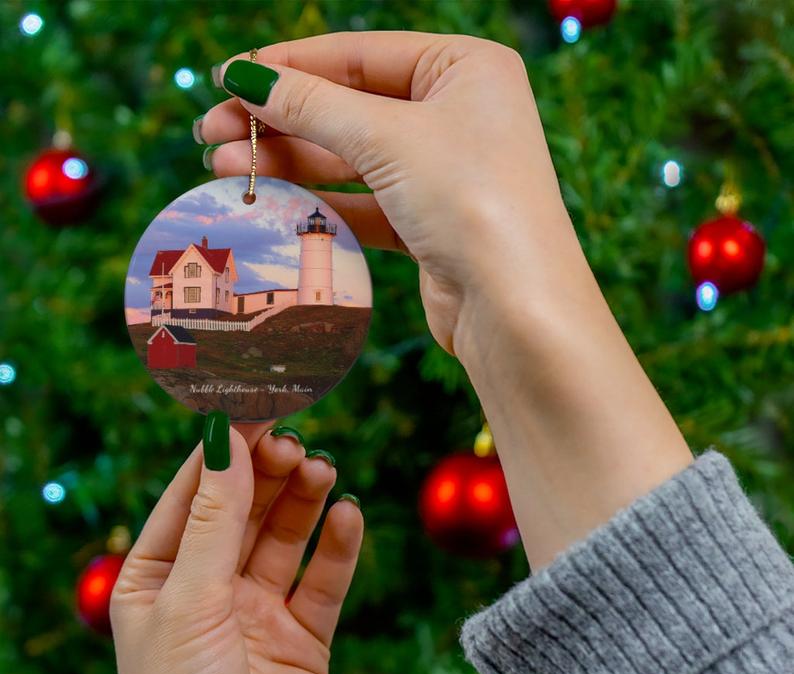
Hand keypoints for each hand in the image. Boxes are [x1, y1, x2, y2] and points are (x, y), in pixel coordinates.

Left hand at [111, 421, 362, 673]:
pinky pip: (324, 579)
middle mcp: (208, 588)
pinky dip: (339, 546)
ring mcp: (257, 611)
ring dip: (304, 500)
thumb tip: (227, 440)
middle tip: (295, 443)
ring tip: (323, 470)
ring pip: (286, 536)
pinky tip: (349, 516)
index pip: (193, 493)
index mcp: (158, 577)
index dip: (225, 449)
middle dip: (269, 472)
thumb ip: (214, 520)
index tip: (257, 406)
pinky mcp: (303, 636)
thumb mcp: (189, 603)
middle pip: (245, 508)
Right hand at [199, 31, 567, 356]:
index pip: (359, 55)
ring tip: (224, 168)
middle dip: (280, 120)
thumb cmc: (470, 201)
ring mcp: (445, 172)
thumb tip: (246, 76)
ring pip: (352, 158)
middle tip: (211, 132)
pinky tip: (271, 202)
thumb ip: (313, 105)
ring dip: (289, 163)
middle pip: (350, 107)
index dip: (289, 66)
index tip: (227, 77)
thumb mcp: (387, 138)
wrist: (515, 308)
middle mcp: (458, 114)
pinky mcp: (431, 223)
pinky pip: (365, 202)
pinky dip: (320, 203)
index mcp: (465, 68)